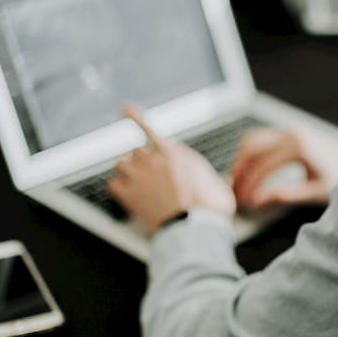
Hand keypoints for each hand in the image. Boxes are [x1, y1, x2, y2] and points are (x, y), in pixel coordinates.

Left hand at [108, 105, 235, 232]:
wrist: (195, 227)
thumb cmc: (210, 207)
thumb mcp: (217, 183)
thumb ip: (209, 176)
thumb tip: (223, 181)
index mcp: (174, 152)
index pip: (147, 127)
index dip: (135, 116)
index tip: (125, 109)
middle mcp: (153, 159)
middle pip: (137, 151)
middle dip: (144, 162)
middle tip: (154, 178)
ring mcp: (138, 175)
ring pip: (122, 164)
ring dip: (129, 172)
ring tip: (141, 186)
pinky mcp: (128, 194)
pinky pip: (114, 184)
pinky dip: (120, 188)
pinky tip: (129, 194)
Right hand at [230, 127, 337, 209]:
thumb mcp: (318, 191)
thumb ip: (289, 196)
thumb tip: (261, 202)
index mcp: (299, 147)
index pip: (264, 167)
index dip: (251, 187)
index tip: (246, 204)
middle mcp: (292, 134)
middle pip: (251, 150)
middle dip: (240, 174)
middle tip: (235, 195)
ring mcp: (290, 130)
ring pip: (252, 140)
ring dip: (241, 161)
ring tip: (237, 185)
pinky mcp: (290, 133)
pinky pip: (260, 138)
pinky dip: (249, 154)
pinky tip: (248, 172)